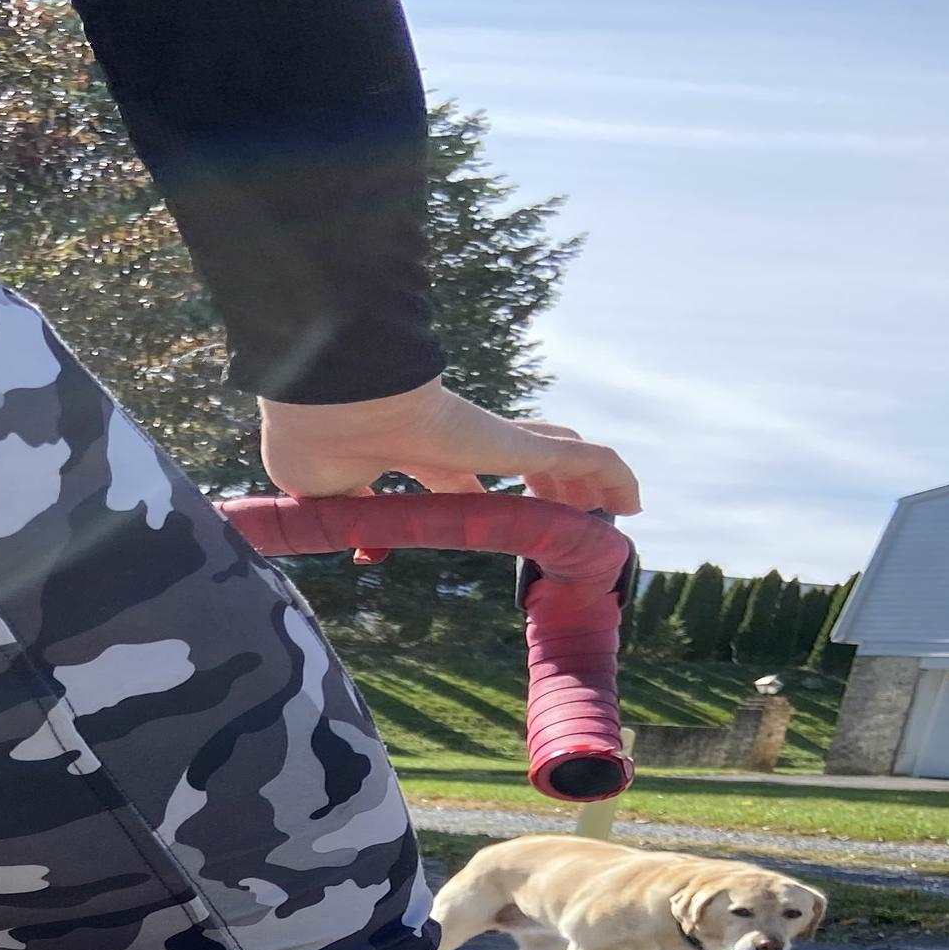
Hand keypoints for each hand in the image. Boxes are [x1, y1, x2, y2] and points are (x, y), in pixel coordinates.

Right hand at [260, 379, 640, 514]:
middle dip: (536, 487)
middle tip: (555, 509)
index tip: (468, 524)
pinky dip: (612, 478)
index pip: (450, 479)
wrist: (335, 402)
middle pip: (513, 464)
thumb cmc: (315, 438)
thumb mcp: (321, 493)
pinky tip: (632, 504)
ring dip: (581, 486)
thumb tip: (364, 548)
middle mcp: (455, 438)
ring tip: (609, 509)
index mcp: (409, 448)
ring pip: (555, 459)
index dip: (459, 504)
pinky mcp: (517, 440)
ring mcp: (489, 436)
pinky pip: (583, 460)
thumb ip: (347, 518)